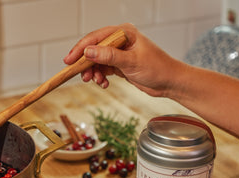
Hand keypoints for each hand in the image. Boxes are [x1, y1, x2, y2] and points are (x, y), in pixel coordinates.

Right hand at [63, 23, 180, 97]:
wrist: (168, 82)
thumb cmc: (157, 68)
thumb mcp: (131, 62)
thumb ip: (109, 56)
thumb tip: (88, 52)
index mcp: (124, 33)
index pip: (96, 38)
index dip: (80, 49)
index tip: (69, 60)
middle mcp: (120, 41)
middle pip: (94, 49)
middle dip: (86, 63)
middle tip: (81, 75)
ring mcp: (119, 53)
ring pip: (97, 61)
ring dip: (94, 72)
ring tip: (96, 81)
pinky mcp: (119, 64)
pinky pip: (103, 69)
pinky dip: (101, 77)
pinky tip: (104, 83)